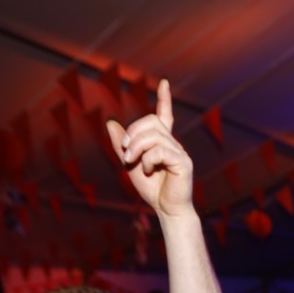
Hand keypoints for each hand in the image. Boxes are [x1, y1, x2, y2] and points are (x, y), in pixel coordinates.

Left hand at [105, 79, 193, 217]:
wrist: (166, 210)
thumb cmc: (151, 189)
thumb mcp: (130, 164)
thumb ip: (122, 145)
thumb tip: (110, 123)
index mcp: (163, 142)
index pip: (165, 115)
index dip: (164, 99)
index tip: (164, 82)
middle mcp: (173, 143)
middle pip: (151, 121)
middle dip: (133, 133)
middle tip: (125, 152)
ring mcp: (180, 152)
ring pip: (153, 135)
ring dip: (136, 147)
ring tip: (132, 163)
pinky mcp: (183, 162)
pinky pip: (160, 150)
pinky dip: (147, 159)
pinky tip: (147, 169)